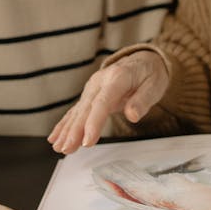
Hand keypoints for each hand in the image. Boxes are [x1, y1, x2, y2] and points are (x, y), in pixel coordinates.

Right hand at [47, 50, 168, 153]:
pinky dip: (65, 124)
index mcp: (117, 77)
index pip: (103, 102)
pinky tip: (55, 137)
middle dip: (75, 130)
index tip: (87, 141)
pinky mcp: (90, 95)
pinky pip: (76, 111)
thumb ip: (143, 100)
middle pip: (86, 108)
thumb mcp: (155, 85)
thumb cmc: (150, 74)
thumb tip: (132, 115)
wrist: (144, 60)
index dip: (94, 122)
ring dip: (67, 130)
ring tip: (59, 147)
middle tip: (67, 148)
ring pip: (78, 111)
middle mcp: (101, 81)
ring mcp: (93, 88)